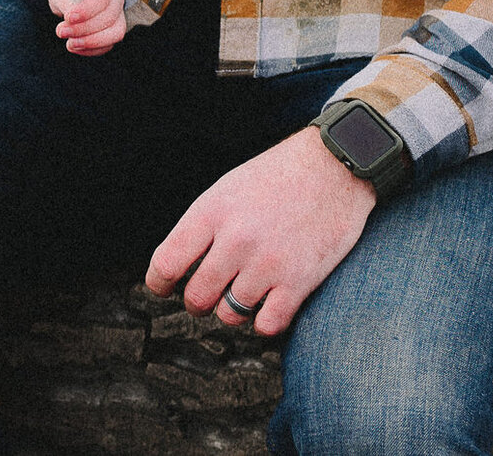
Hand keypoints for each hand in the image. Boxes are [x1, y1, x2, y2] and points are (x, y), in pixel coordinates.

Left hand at [46, 0, 126, 55]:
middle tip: (61, 31)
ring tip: (69, 43)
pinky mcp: (114, 34)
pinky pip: (107, 46)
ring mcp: (119, 18)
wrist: (69, 1)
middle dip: (83, 28)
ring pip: (114, 34)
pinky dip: (90, 50)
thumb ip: (66, 2)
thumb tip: (71, 19)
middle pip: (108, 17)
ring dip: (90, 42)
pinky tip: (74, 46)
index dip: (87, 9)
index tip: (69, 17)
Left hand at [145, 125, 375, 336]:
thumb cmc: (278, 176)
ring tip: (243, 292)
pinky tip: (269, 304)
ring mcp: (267, 263)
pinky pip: (267, 325)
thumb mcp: (228, 189)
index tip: (163, 288)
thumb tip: (178, 265)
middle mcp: (235, 241)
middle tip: (207, 295)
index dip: (158, 283)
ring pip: (229, 314)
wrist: (334, 167)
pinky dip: (264, 321)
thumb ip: (203, 226)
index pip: (165, 264)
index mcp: (211, 213)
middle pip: (196, 297)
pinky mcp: (299, 281)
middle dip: (198, 302)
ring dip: (233, 309)